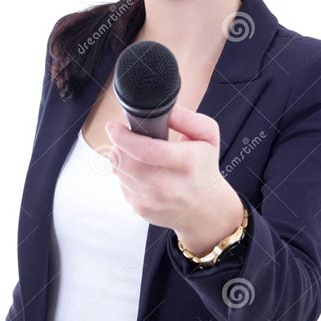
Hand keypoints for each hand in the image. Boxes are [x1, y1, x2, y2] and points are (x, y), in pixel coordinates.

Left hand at [104, 103, 244, 254]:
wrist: (206, 209)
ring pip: (119, 170)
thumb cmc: (204, 167)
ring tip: (137, 153)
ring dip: (122, 157)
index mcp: (186, 162)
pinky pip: (120, 183)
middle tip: (129, 137)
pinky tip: (142, 171)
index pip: (145, 150)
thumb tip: (163, 111)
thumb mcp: (207, 135)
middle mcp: (168, 185)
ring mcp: (152, 200)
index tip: (113, 126)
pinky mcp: (140, 208)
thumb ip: (186, 118)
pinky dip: (126, 173)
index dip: (123, 136)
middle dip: (120, 144)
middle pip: (125, 160)